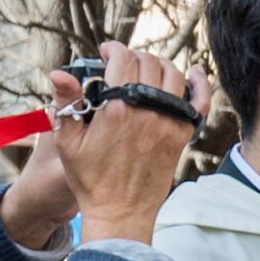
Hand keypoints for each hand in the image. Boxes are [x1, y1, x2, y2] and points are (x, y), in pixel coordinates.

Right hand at [24, 42, 203, 247]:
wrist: (121, 210)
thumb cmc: (90, 178)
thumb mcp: (67, 140)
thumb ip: (66, 102)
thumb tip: (58, 72)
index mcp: (117, 108)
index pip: (123, 59)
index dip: (113, 50)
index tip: (106, 53)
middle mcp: (147, 110)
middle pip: (148, 63)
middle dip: (134, 57)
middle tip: (123, 66)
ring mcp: (169, 121)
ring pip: (174, 74)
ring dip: (160, 66)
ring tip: (146, 71)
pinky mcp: (183, 134)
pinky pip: (200, 101)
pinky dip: (200, 83)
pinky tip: (195, 72)